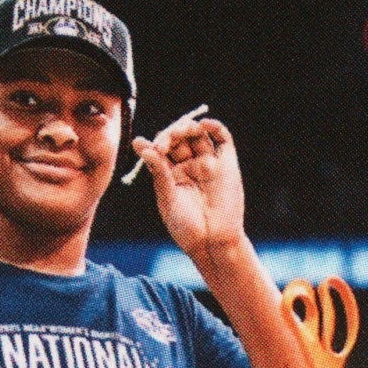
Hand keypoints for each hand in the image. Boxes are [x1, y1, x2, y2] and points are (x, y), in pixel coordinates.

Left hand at [131, 114, 245, 263]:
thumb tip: (140, 143)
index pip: (162, 148)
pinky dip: (214, 127)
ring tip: (181, 131)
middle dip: (172, 134)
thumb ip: (158, 169)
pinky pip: (222, 139)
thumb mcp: (167, 196)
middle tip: (165, 141)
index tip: (150, 146)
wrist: (213, 242)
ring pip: (198, 136)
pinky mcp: (227, 164)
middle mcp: (190, 166)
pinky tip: (203, 125)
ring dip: (188, 128)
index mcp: (170, 174)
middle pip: (180, 139)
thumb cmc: (186, 226)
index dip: (157, 143)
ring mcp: (208, 163)